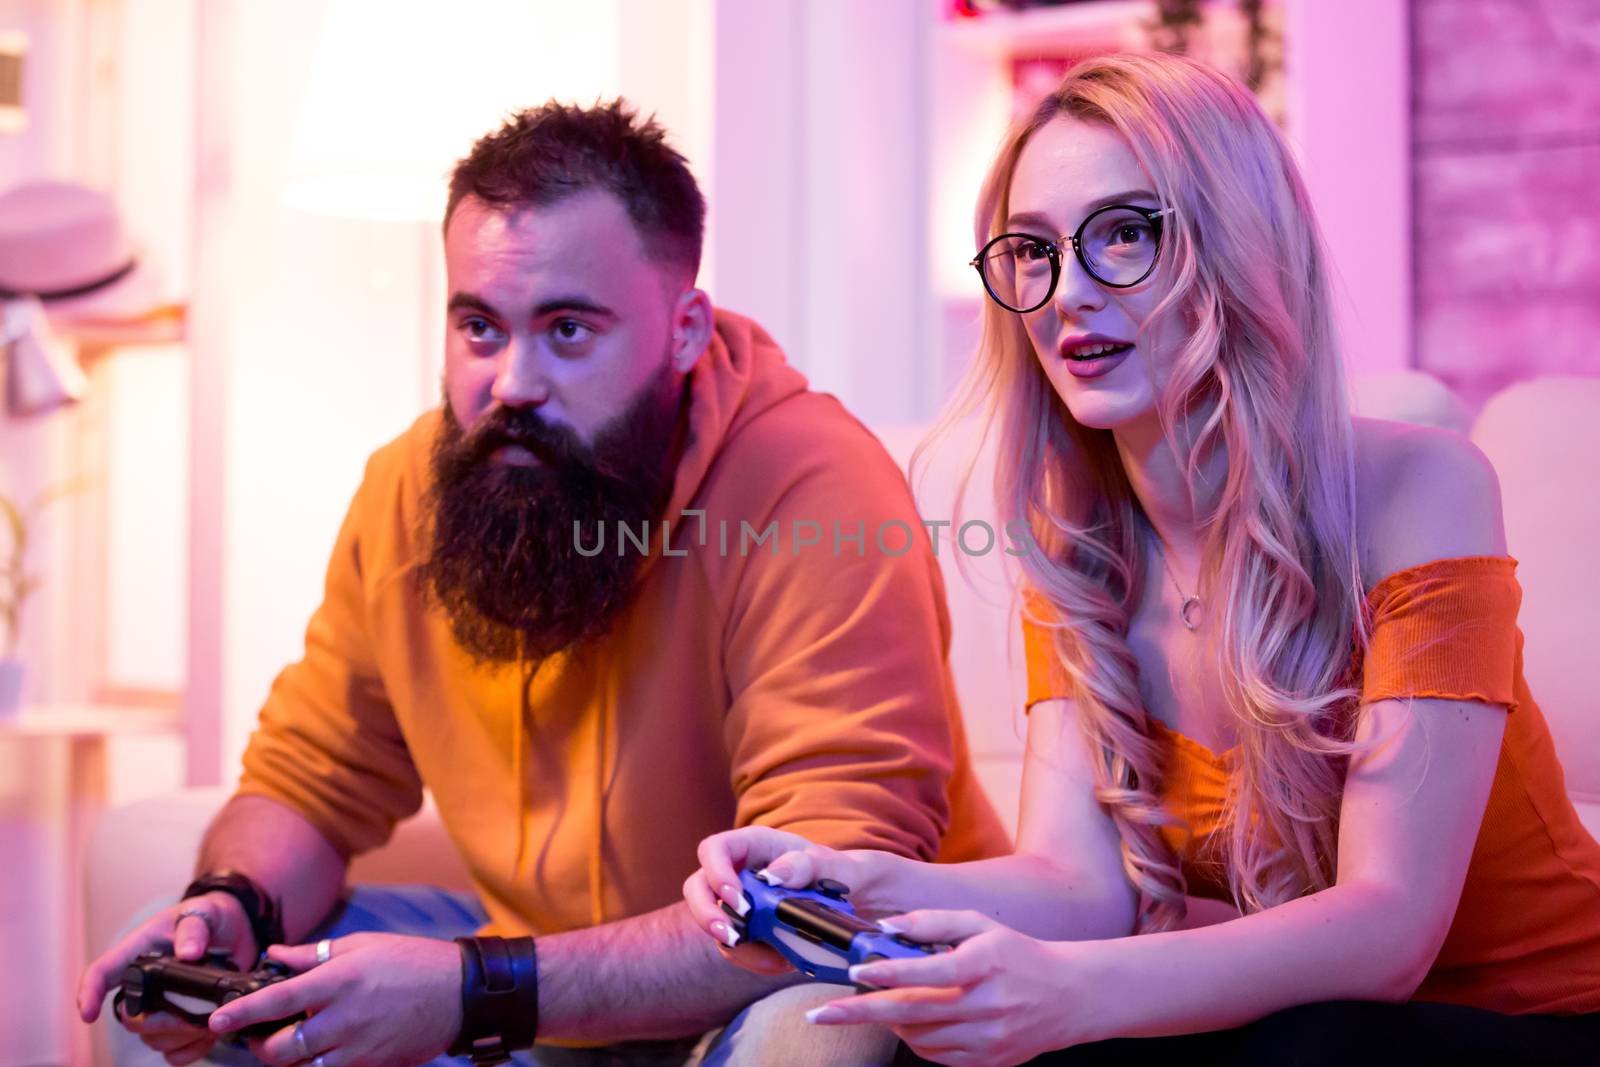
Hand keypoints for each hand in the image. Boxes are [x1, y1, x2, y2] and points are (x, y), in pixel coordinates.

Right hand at [77, 892, 257, 1064]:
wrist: (235, 930)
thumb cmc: (209, 916)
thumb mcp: (203, 913)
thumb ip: (194, 929)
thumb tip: (188, 953)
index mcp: (139, 952)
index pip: (102, 973)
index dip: (89, 994)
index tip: (89, 1015)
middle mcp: (143, 984)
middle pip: (130, 1019)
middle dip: (160, 1023)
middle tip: (193, 1016)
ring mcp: (159, 1006)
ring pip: (152, 1039)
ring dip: (181, 1036)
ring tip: (212, 1018)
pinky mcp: (178, 1022)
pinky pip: (173, 1051)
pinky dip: (192, 1049)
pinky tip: (210, 1035)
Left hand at [208, 933, 461, 1066]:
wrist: (458, 993)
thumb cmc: (411, 962)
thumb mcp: (362, 946)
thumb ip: (314, 955)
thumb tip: (277, 956)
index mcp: (339, 980)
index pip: (277, 1001)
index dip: (241, 1013)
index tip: (217, 1020)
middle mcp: (343, 1017)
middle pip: (283, 1049)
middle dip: (261, 1047)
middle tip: (259, 1037)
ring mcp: (357, 1046)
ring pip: (303, 1066)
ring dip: (289, 1059)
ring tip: (289, 1043)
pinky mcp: (370, 1064)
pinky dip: (319, 1063)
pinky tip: (321, 1049)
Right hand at [683, 826, 877, 975]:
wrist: (856, 901)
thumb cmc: (843, 873)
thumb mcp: (835, 865)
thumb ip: (809, 865)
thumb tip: (772, 875)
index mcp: (754, 845)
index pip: (714, 849)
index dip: (716, 873)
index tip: (738, 900)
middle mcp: (738, 871)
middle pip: (697, 887)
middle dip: (706, 914)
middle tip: (731, 937)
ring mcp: (738, 902)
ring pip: (712, 922)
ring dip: (733, 945)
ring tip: (771, 961)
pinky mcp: (746, 929)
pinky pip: (734, 947)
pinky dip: (753, 959)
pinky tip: (782, 963)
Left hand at [805, 910, 1096, 1066]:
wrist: (1069, 996)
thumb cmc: (1016, 953)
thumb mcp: (979, 924)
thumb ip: (931, 922)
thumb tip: (884, 928)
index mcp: (984, 965)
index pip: (927, 973)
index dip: (888, 974)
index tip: (855, 973)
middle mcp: (986, 1005)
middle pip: (912, 1013)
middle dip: (860, 1013)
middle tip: (820, 1014)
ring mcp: (988, 1039)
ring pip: (919, 1038)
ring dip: (890, 1023)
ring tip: (879, 1005)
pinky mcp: (988, 1062)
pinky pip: (937, 1057)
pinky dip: (916, 1039)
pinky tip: (912, 1022)